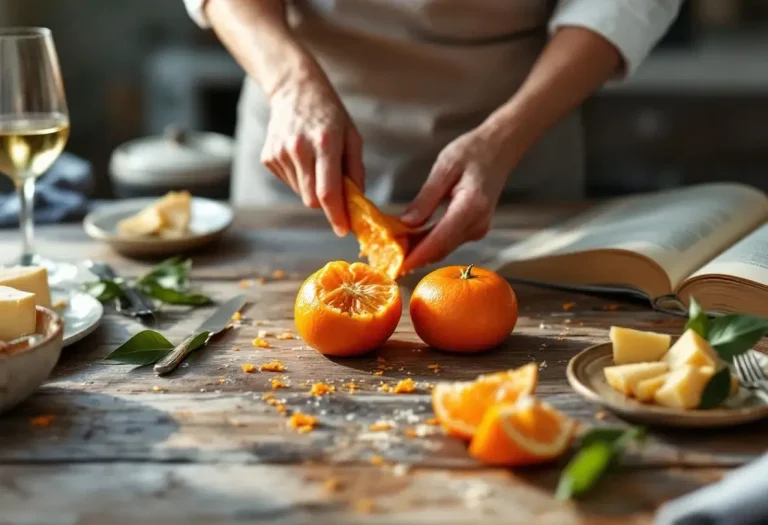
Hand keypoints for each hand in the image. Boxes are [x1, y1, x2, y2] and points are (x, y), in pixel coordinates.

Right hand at [261, 68, 364, 235]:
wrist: (294, 89)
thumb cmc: (330, 113)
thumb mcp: (352, 136)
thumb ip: (355, 170)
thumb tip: (357, 202)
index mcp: (324, 142)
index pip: (328, 191)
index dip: (336, 215)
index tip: (343, 230)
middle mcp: (298, 149)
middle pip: (312, 199)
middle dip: (327, 204)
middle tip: (338, 193)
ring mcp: (279, 153)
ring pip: (301, 193)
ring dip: (313, 189)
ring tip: (317, 164)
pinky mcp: (268, 157)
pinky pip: (289, 183)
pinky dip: (300, 179)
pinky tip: (303, 158)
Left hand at [400, 124, 519, 271]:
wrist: (501, 148)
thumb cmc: (473, 151)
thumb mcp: (444, 168)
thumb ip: (426, 198)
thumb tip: (406, 224)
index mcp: (470, 208)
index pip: (439, 241)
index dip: (417, 256)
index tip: (397, 266)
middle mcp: (477, 224)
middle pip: (440, 249)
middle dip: (413, 255)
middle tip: (387, 256)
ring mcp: (478, 229)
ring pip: (443, 248)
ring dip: (419, 249)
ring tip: (394, 246)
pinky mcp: (475, 229)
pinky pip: (448, 241)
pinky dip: (429, 242)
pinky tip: (411, 238)